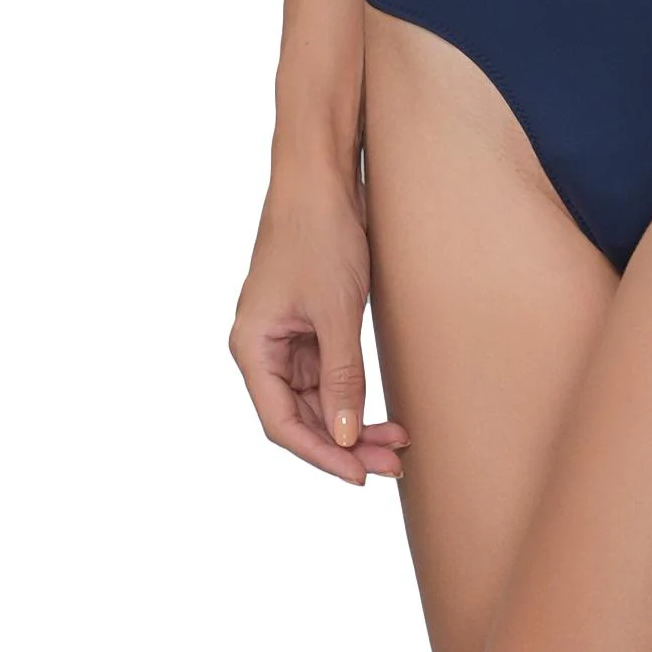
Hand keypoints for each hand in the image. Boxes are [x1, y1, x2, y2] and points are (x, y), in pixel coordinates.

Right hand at [229, 167, 410, 486]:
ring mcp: (285, 335)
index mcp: (252, 347)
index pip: (282, 423)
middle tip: (393, 463)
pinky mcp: (307, 322)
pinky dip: (354, 391)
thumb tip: (344, 437)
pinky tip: (382, 410)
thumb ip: (341, 377)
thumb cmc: (320, 234)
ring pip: (318, 398)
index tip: (361, 475)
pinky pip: (327, 372)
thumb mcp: (336, 311)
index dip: (321, 455)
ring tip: (398, 441)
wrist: (323, 175)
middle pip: (301, 415)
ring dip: (354, 420)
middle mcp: (262, 347)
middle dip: (345, 441)